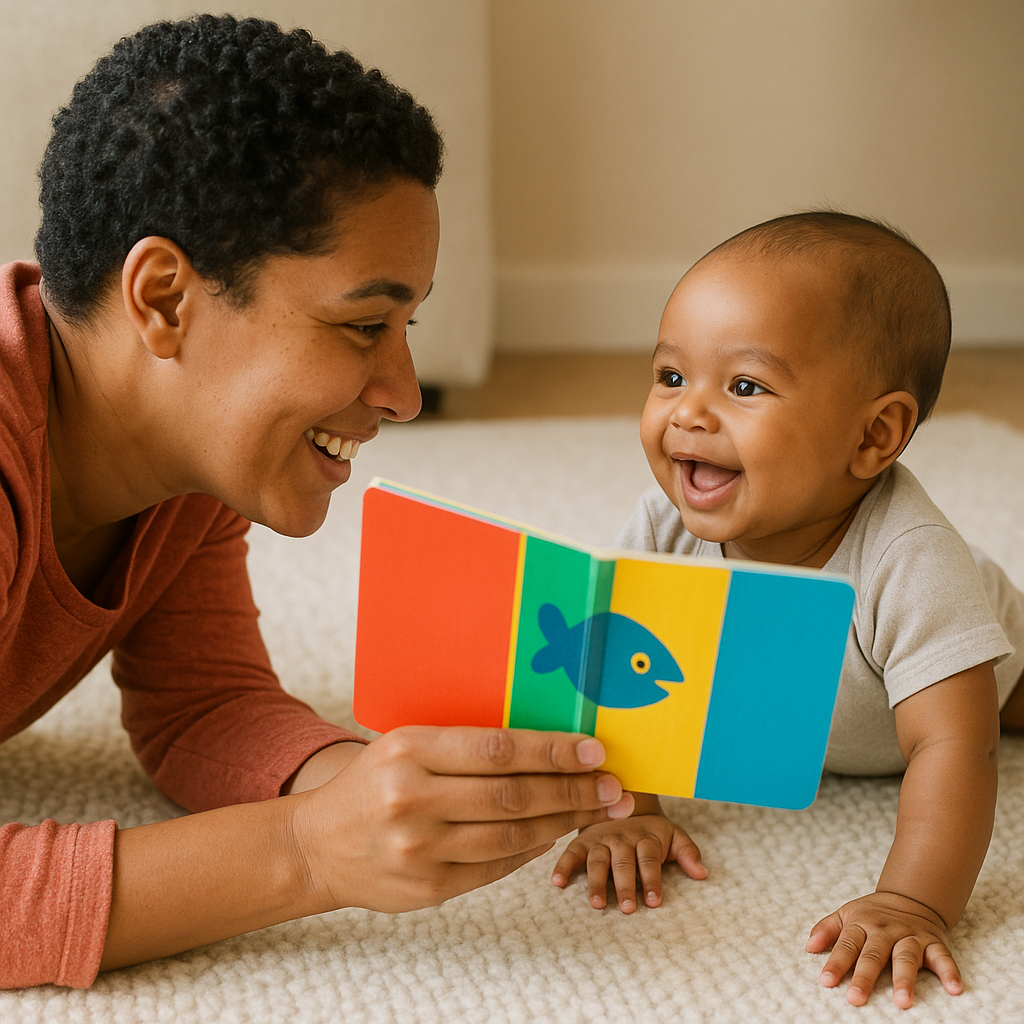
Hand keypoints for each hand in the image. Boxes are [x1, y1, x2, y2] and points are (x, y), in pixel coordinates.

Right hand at [288, 726, 633, 914]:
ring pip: (511, 835)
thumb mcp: (406, 744)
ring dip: (562, 821)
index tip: (593, 751)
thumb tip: (545, 744)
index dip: (552, 751)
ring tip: (595, 809)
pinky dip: (531, 848)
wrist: (317, 845)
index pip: (496, 749)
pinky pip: (496, 867)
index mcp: (408, 750)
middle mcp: (412, 798)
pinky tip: (553, 831)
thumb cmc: (373, 783)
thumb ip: (464, 744)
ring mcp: (419, 849)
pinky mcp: (428, 888)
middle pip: (512, 794)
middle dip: (572, 790)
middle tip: (612, 786)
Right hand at [550, 798, 704, 912]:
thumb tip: (702, 874)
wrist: (623, 802)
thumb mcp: (673, 835)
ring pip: (597, 860)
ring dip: (596, 882)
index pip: (649, 858)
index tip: (654, 901)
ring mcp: (600, 838)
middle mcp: (622, 836)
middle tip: (627, 908)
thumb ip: (688, 853)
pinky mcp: (582, 841)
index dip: (652, 879)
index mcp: (646, 835)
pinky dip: (563, 866)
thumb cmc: (651, 830)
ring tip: (597, 904)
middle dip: (625, 885)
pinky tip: (557, 883)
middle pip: (623, 862)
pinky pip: (570, 853)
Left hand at [806, 891, 960, 1007]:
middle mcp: (886, 931)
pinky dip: (950, 971)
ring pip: (907, 957)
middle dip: (864, 977)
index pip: (846, 945)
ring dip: (905, 979)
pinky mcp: (934, 943)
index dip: (835, 963)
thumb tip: (808, 946)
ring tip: (902, 1002)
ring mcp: (911, 936)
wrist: (911, 897)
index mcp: (862, 924)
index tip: (825, 982)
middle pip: (874, 954)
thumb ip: (827, 930)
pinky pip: (943, 958)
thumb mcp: (847, 915)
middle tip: (856, 998)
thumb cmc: (873, 914)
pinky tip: (954, 989)